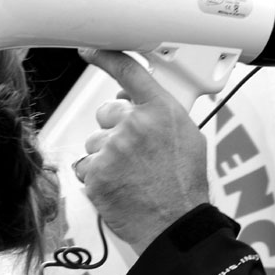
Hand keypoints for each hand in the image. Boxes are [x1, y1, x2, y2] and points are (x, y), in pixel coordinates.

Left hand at [74, 50, 209, 252]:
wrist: (173, 225)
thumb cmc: (183, 187)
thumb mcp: (188, 137)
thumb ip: (162, 114)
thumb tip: (140, 105)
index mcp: (161, 111)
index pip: (128, 72)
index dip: (106, 57)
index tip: (90, 50)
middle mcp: (135, 125)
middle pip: (107, 113)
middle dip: (115, 129)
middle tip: (134, 154)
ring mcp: (112, 149)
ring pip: (95, 143)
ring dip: (106, 157)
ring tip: (130, 176)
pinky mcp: (95, 173)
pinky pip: (86, 167)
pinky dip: (97, 178)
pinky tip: (118, 187)